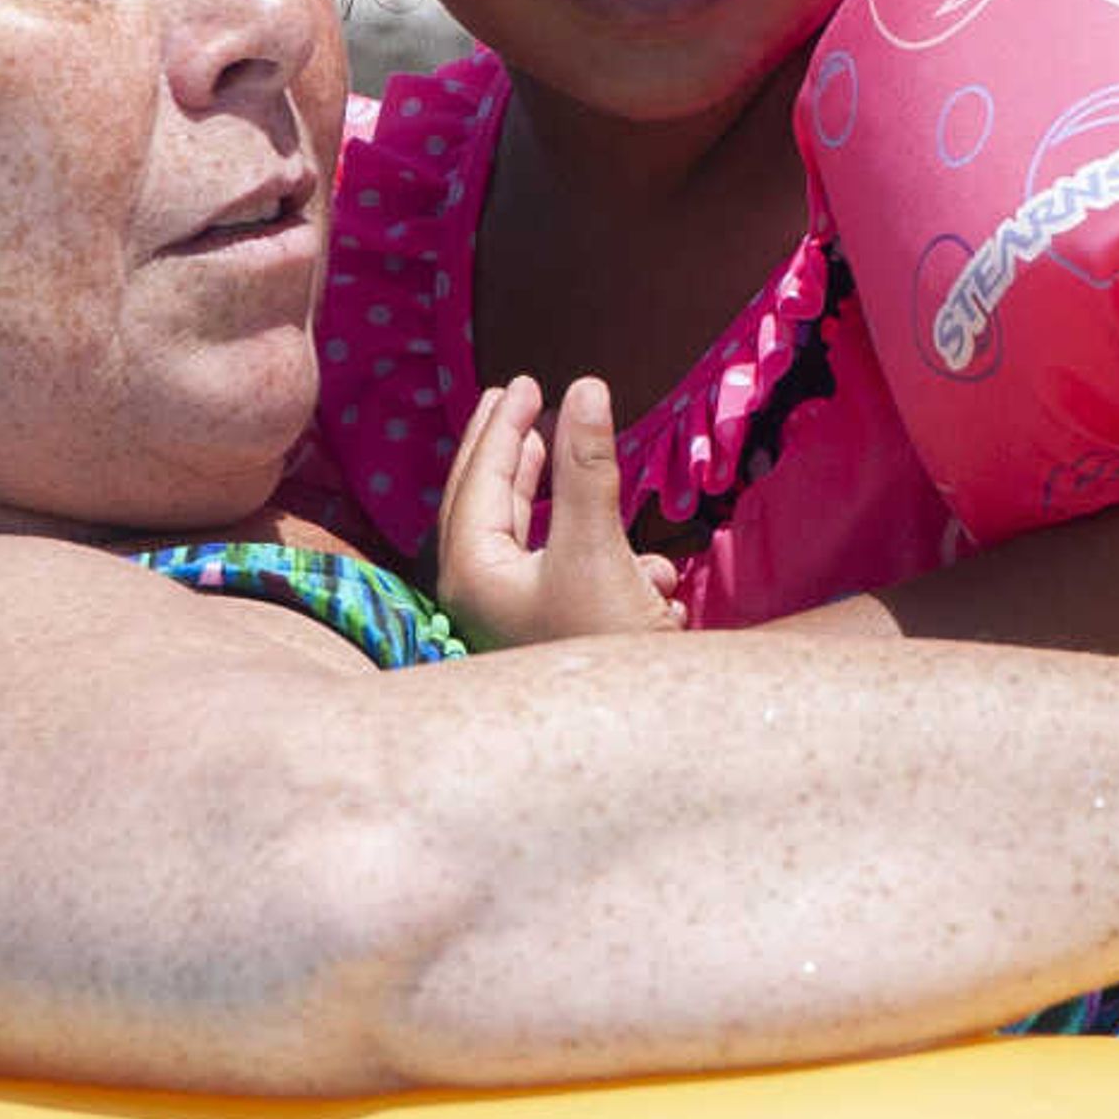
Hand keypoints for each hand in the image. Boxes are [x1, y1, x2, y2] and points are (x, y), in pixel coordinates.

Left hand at [433, 376, 689, 650]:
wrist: (638, 736)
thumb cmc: (601, 645)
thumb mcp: (595, 547)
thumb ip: (587, 467)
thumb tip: (584, 387)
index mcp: (472, 574)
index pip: (479, 480)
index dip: (503, 426)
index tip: (523, 383)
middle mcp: (480, 597)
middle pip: (485, 504)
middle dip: (506, 450)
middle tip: (515, 398)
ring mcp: (513, 619)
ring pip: (524, 538)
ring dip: (551, 497)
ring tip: (548, 446)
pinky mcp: (549, 635)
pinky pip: (563, 575)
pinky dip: (596, 554)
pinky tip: (646, 565)